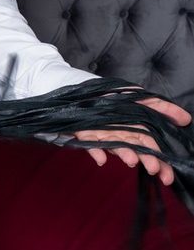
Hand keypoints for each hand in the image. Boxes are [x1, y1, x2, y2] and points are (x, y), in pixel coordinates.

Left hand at [75, 96, 191, 185]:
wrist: (89, 94)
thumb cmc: (117, 99)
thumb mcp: (143, 99)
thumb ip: (163, 107)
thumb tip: (186, 119)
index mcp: (136, 132)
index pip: (153, 149)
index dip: (161, 163)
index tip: (167, 176)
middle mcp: (122, 137)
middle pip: (137, 149)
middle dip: (146, 160)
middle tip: (154, 169)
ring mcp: (104, 136)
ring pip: (116, 146)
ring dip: (124, 154)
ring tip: (132, 160)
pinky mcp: (86, 135)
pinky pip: (90, 144)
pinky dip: (95, 152)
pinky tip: (101, 159)